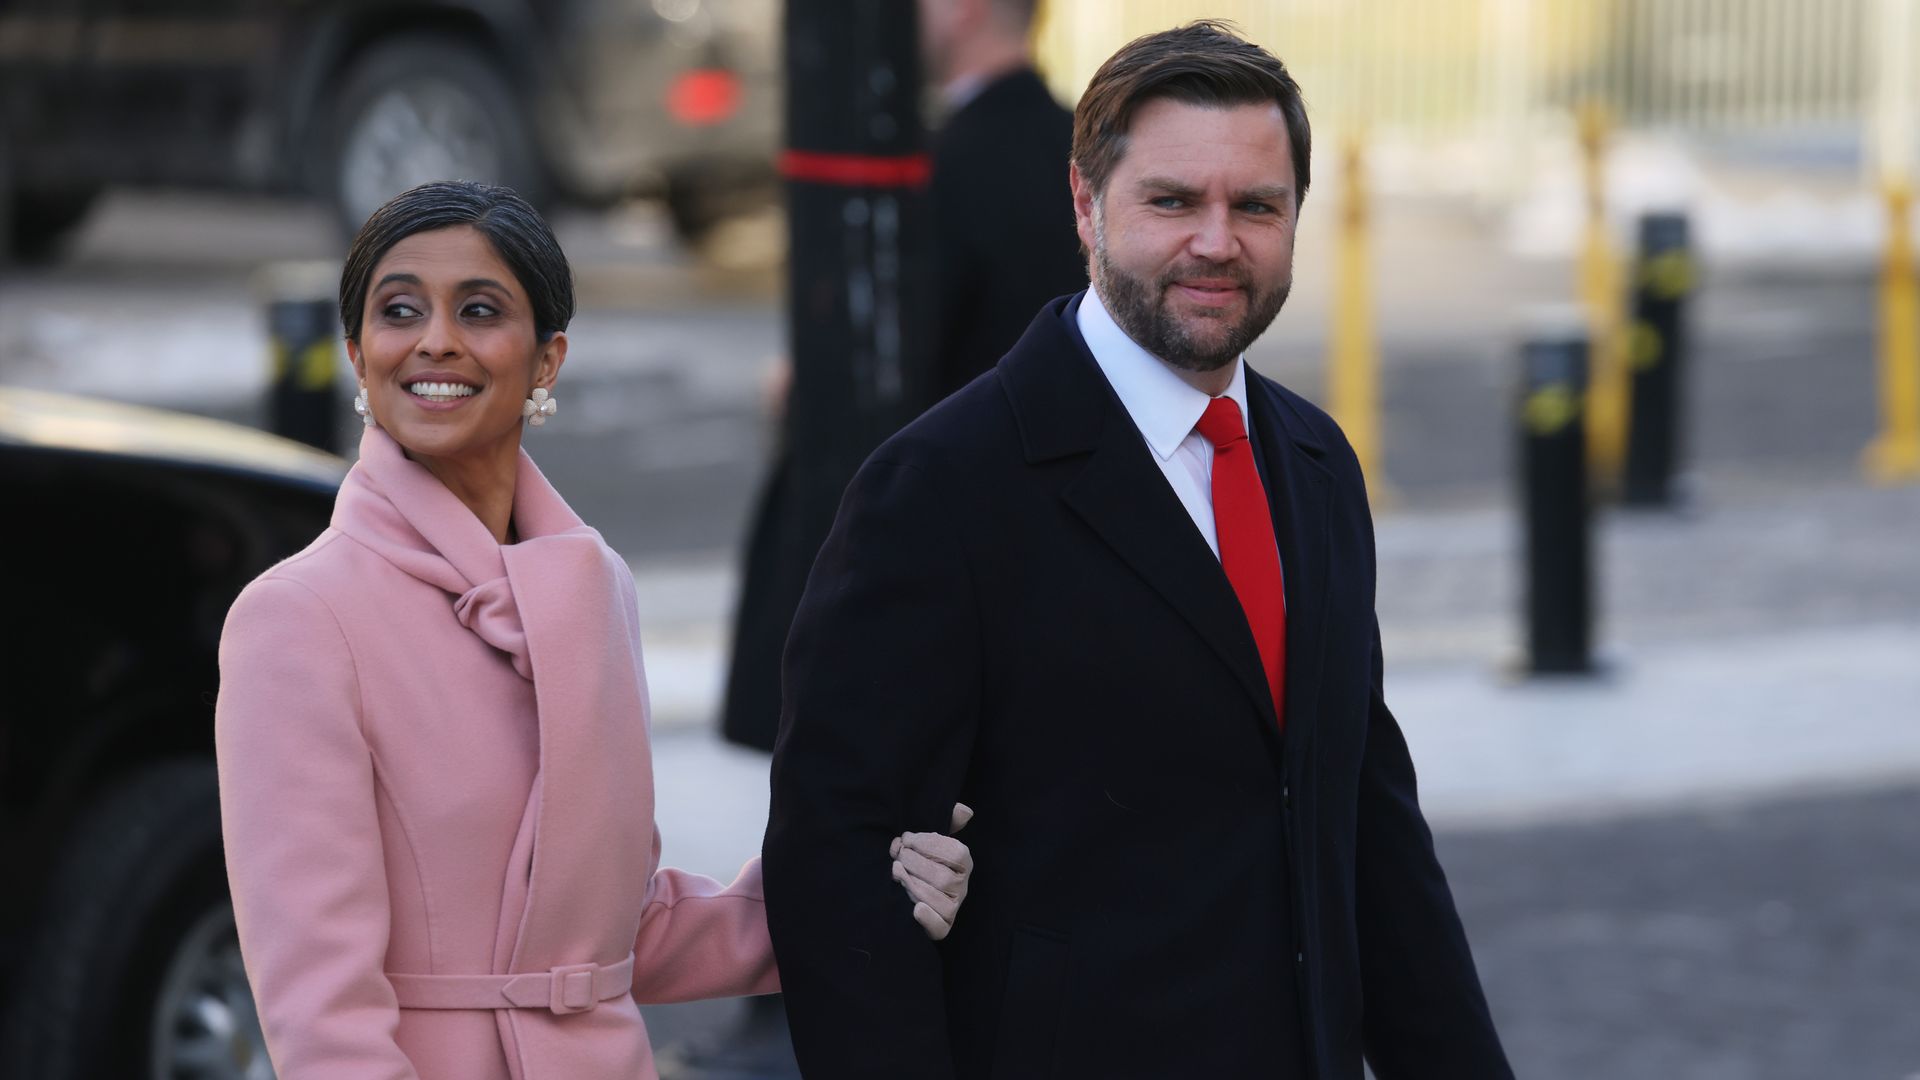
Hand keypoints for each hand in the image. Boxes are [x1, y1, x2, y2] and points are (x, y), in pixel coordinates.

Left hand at [890, 803, 973, 940]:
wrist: (900, 887)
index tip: (905, 838)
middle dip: (915, 863)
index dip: (928, 844)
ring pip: (939, 899)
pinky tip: (914, 909)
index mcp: (962, 862)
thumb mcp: (928, 837)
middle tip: (896, 855)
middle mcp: (961, 886)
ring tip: (895, 871)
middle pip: (944, 877)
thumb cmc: (917, 858)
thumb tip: (964, 812)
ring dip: (913, 884)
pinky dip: (928, 919)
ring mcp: (952, 908)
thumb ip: (945, 820)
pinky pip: (940, 927)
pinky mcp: (941, 927)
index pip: (955, 852)